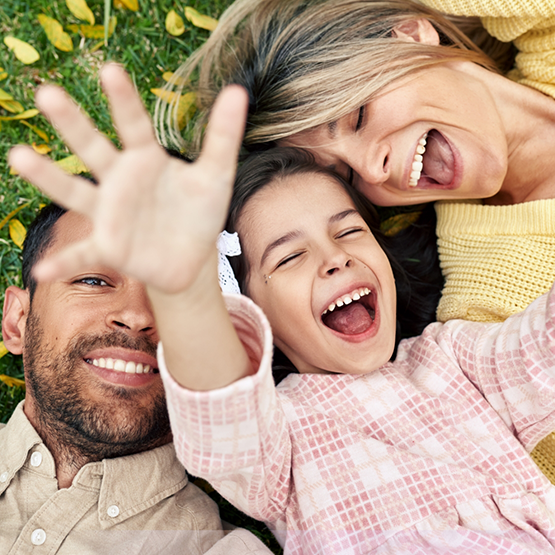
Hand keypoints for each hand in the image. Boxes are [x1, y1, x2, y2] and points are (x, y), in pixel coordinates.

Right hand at [8, 63, 247, 293]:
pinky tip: (42, 271)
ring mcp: (110, 214)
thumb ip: (223, 136)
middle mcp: (120, 182)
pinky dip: (63, 261)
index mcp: (146, 160)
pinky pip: (82, 254)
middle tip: (46, 93)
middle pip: (93, 149)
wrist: (191, 257)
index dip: (124, 100)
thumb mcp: (216, 176)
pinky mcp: (109, 247)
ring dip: (49, 176)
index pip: (134, 125)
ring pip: (74, 192)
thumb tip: (239, 91)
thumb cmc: (198, 212)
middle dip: (72, 123)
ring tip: (18, 156)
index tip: (110, 69)